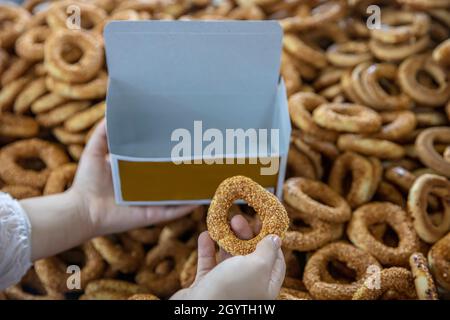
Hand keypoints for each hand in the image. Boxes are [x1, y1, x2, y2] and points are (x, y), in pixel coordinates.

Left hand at [71, 119, 195, 236]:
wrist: (82, 210)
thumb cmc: (87, 182)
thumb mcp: (94, 151)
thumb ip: (103, 134)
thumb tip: (111, 112)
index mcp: (135, 172)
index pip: (156, 160)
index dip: (167, 152)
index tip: (181, 140)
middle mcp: (146, 187)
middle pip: (170, 177)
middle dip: (184, 168)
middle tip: (201, 155)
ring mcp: (152, 202)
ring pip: (177, 194)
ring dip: (191, 187)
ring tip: (208, 175)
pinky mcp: (153, 215)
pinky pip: (174, 211)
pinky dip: (187, 206)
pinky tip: (202, 198)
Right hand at [171, 215, 285, 299]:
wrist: (196, 312)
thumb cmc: (231, 290)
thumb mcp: (257, 266)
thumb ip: (267, 251)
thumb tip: (276, 239)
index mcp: (265, 286)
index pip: (275, 261)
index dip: (270, 241)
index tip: (263, 223)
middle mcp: (248, 288)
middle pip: (251, 256)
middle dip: (245, 235)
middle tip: (238, 218)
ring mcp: (226, 288)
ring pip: (229, 258)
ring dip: (226, 238)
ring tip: (224, 222)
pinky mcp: (207, 286)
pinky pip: (209, 264)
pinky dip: (207, 248)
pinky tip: (205, 235)